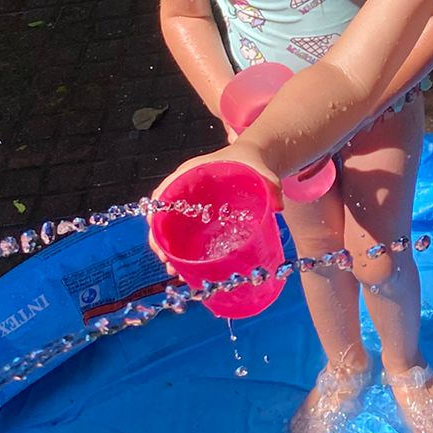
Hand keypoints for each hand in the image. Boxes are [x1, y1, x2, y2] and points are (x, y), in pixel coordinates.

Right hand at [147, 143, 284, 263]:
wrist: (254, 161)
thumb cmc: (252, 162)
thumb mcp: (261, 171)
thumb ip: (271, 185)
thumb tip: (278, 207)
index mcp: (193, 172)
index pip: (165, 188)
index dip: (157, 208)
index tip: (154, 227)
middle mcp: (185, 188)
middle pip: (162, 213)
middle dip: (159, 237)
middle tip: (165, 260)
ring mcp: (189, 204)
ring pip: (170, 227)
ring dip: (167, 249)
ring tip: (173, 270)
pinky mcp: (197, 217)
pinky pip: (182, 233)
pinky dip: (180, 250)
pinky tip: (184, 268)